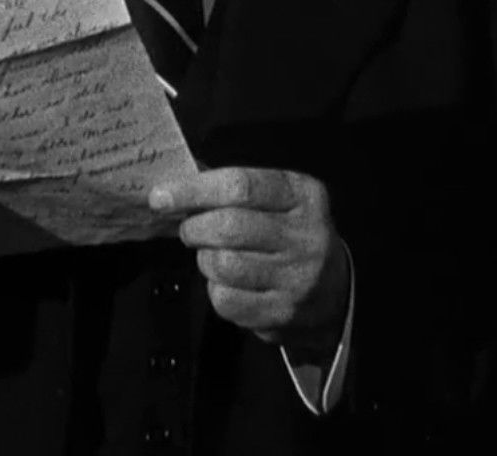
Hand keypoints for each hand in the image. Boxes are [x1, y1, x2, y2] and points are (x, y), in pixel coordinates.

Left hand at [151, 168, 351, 357]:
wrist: (334, 293)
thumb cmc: (290, 235)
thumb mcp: (278, 200)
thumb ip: (234, 188)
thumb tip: (177, 184)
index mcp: (303, 196)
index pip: (241, 186)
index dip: (194, 190)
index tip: (162, 196)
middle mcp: (305, 236)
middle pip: (229, 226)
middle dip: (195, 227)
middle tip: (190, 229)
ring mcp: (297, 278)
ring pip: (223, 265)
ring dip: (204, 259)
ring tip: (212, 255)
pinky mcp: (282, 313)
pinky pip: (226, 300)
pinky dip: (214, 290)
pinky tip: (227, 282)